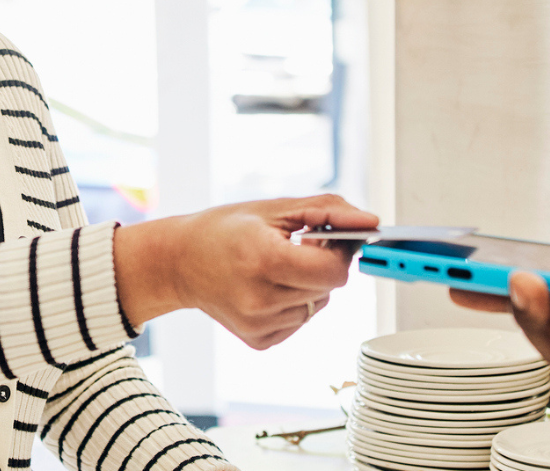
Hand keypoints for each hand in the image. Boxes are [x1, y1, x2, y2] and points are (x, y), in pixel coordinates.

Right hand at [116, 194, 377, 349]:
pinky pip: (299, 322)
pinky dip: (293, 303)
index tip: (326, 239)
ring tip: (274, 268)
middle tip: (297, 247)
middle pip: (329, 289)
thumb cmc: (224, 229)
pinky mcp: (258, 340)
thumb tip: (372, 222)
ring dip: (308, 285)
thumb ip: (327, 211)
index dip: (339, 253)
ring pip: (317, 305)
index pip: (334, 271)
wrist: (178, 262)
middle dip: (323, 265)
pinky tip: (266, 288)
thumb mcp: (274, 208)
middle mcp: (260, 298)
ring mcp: (258, 324)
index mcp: (263, 260)